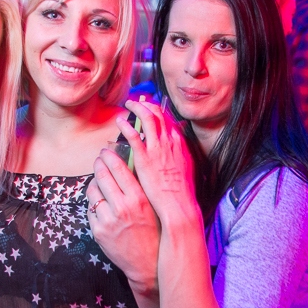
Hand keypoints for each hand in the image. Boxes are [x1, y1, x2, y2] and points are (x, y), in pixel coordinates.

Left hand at [87, 155, 159, 293]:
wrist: (147, 264)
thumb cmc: (154, 232)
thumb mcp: (152, 207)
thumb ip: (140, 187)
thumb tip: (128, 163)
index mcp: (138, 199)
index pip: (118, 169)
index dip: (109, 156)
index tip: (105, 151)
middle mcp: (122, 208)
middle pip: (102, 176)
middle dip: (98, 164)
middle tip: (99, 160)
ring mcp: (107, 220)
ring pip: (92, 191)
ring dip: (94, 183)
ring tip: (99, 182)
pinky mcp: (98, 232)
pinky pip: (90, 209)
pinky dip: (94, 204)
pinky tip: (101, 204)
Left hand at [115, 99, 196, 221]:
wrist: (179, 205)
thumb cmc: (182, 192)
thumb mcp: (187, 169)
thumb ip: (180, 156)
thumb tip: (177, 150)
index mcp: (180, 144)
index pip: (169, 120)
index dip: (159, 112)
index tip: (151, 109)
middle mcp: (170, 142)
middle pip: (159, 114)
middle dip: (147, 105)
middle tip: (138, 102)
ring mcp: (158, 148)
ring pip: (147, 118)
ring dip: (137, 108)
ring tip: (128, 105)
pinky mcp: (145, 157)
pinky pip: (134, 135)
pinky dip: (127, 125)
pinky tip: (120, 121)